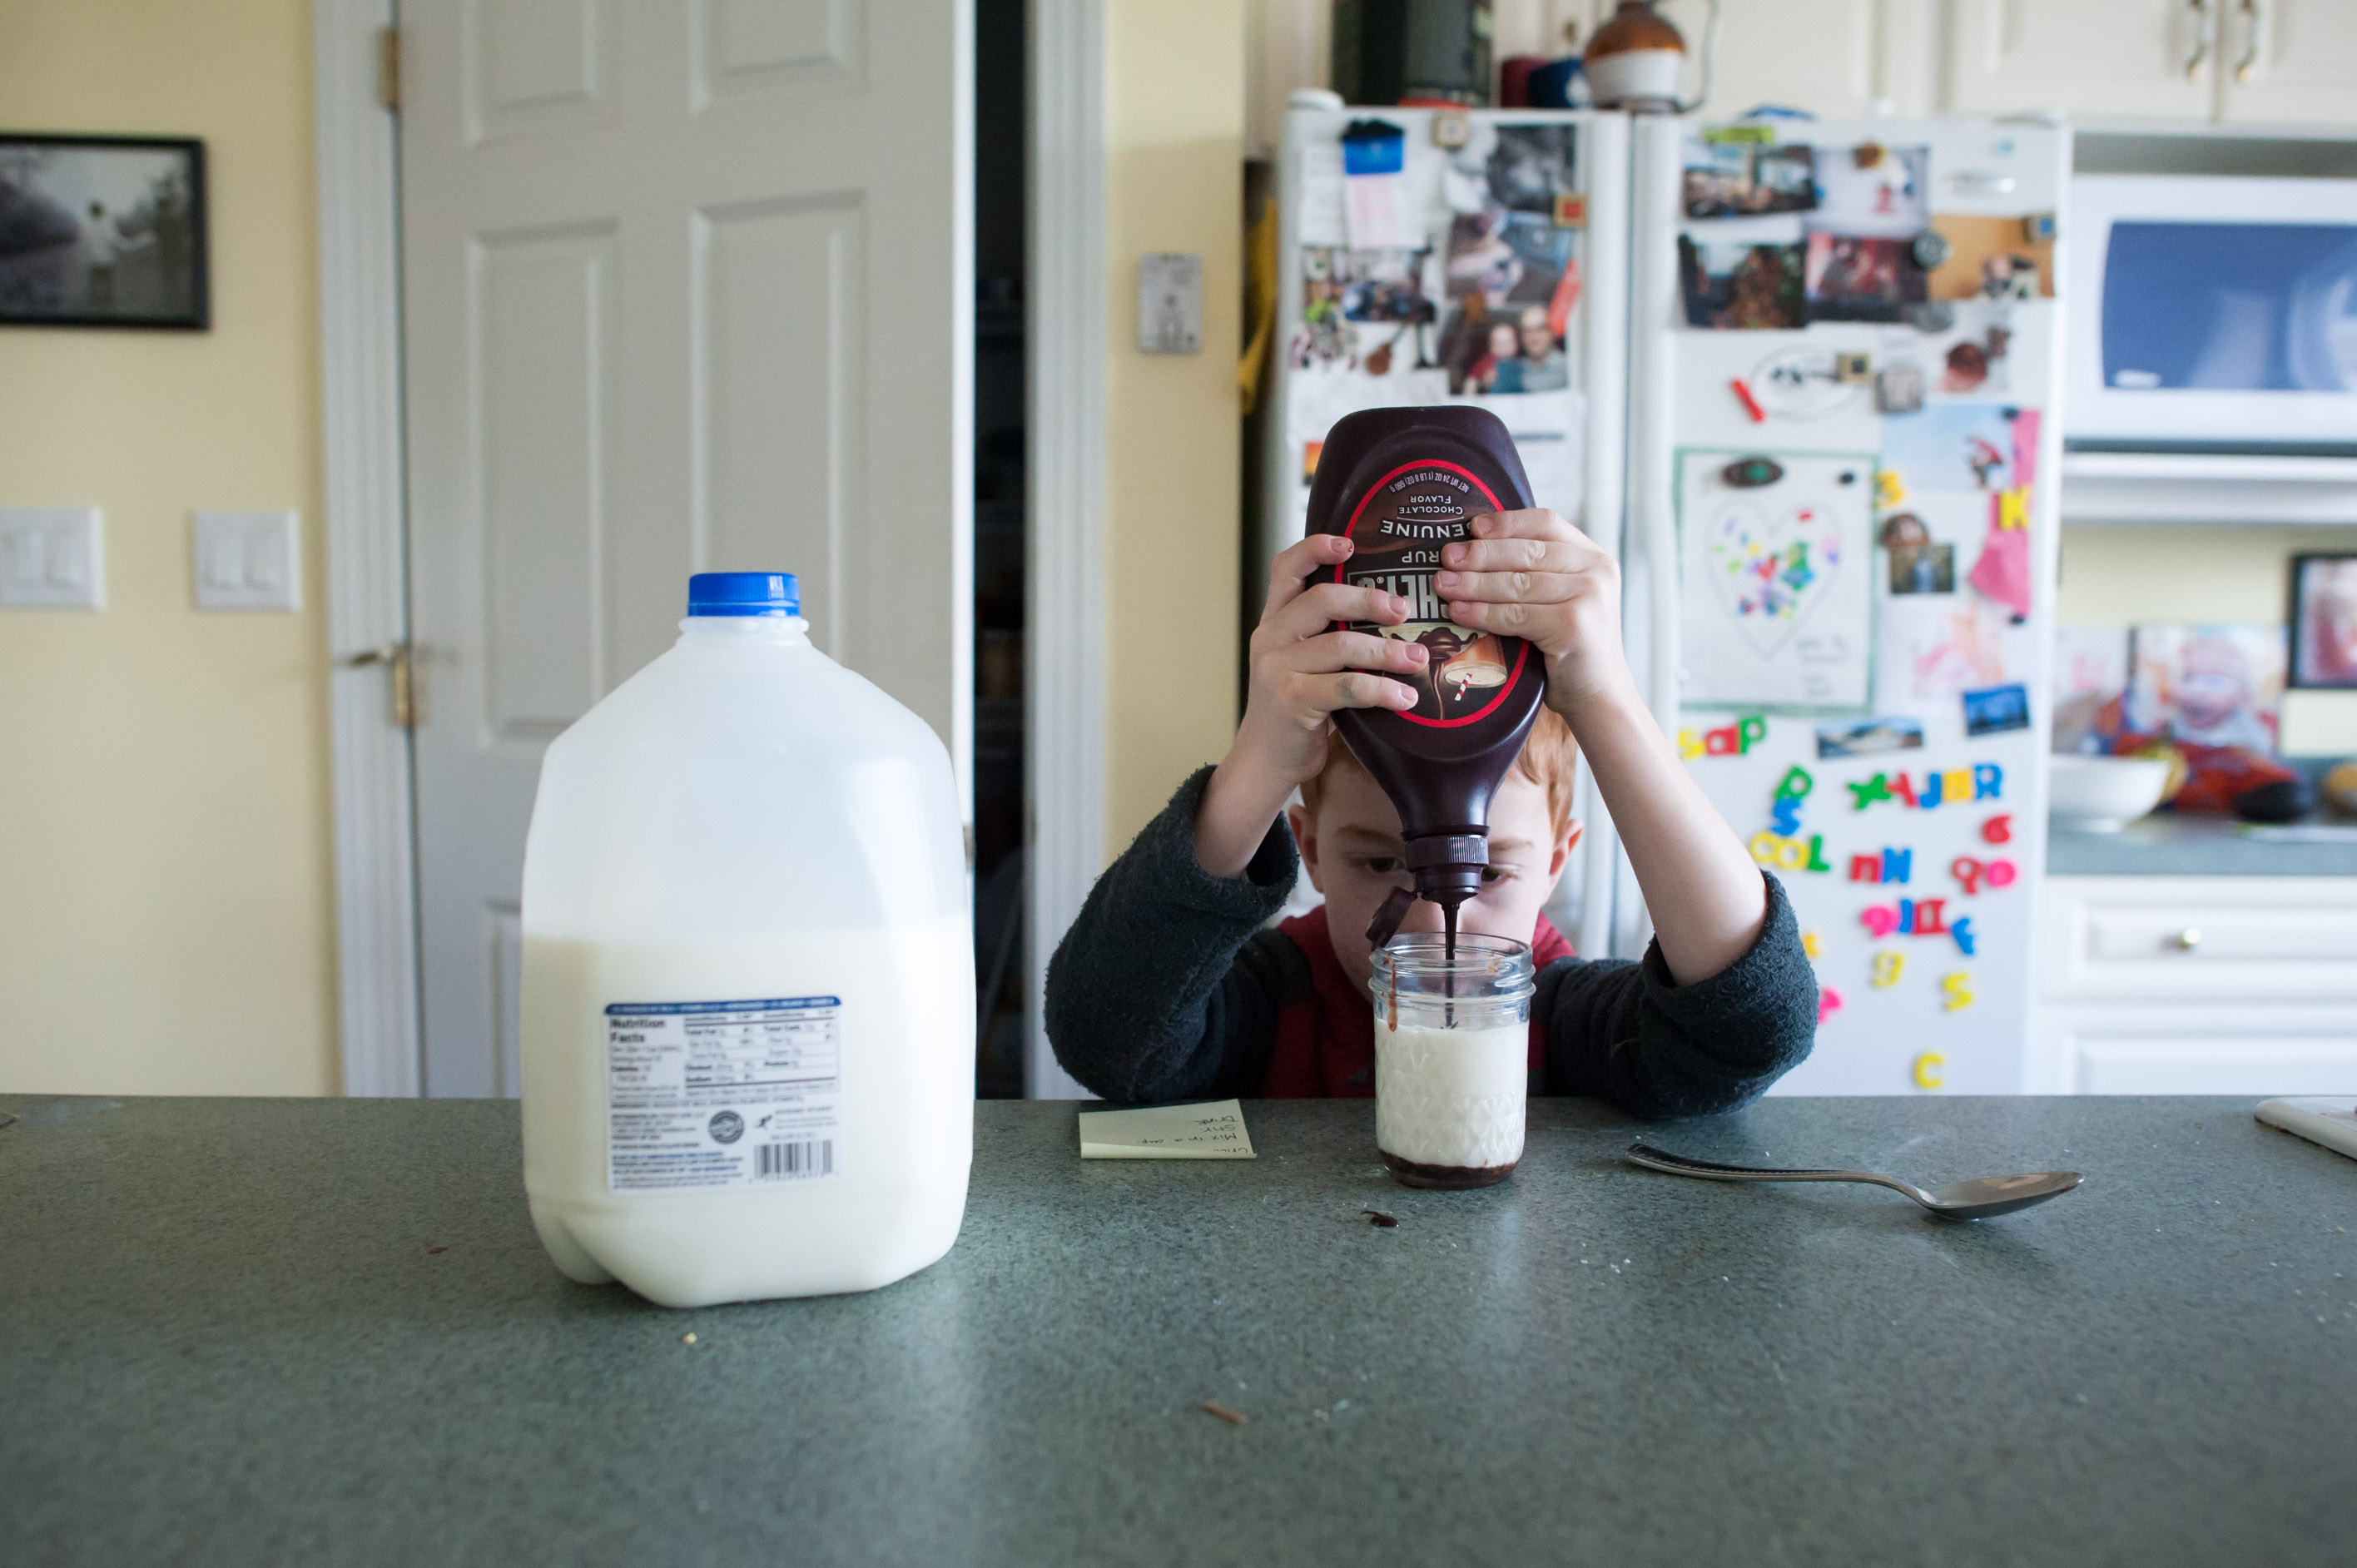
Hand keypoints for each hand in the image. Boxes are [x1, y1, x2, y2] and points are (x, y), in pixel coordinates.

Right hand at [1193, 534, 1428, 877]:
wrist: (1265, 761)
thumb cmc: (1296, 707)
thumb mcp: (1304, 661)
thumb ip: (1327, 633)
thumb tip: (1391, 608)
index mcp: (1274, 620)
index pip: (1286, 568)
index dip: (1316, 548)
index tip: (1351, 545)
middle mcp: (1270, 638)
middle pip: (1323, 599)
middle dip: (1371, 601)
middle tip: (1405, 612)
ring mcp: (1277, 669)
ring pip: (1342, 645)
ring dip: (1388, 652)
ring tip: (1419, 660)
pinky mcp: (1292, 701)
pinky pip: (1348, 687)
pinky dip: (1383, 691)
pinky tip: (1406, 698)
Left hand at [1436, 509, 1633, 718]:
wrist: (1598, 695)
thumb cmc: (1568, 646)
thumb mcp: (1560, 598)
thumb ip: (1535, 572)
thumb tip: (1472, 550)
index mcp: (1592, 556)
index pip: (1545, 523)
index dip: (1506, 522)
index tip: (1472, 527)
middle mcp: (1597, 570)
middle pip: (1527, 551)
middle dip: (1481, 554)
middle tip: (1447, 557)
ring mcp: (1589, 596)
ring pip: (1518, 583)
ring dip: (1475, 583)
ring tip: (1444, 585)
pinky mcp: (1574, 625)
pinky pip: (1517, 614)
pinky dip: (1484, 613)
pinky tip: (1460, 612)